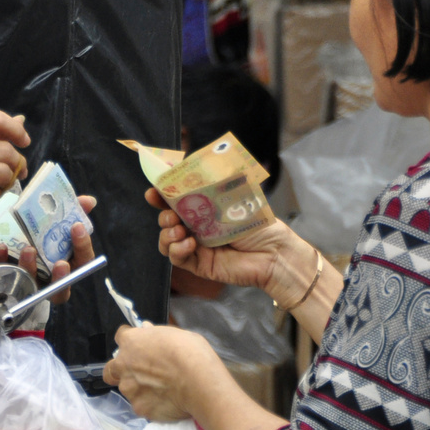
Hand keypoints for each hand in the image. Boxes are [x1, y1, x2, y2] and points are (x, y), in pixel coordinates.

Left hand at [0, 196, 95, 302]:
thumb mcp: (52, 220)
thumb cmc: (34, 233)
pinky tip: (1, 247)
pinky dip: (1, 261)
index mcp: (66, 264)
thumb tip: (89, 201)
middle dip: (60, 276)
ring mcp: (25, 283)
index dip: (83, 247)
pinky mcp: (1, 278)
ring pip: (30, 285)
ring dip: (30, 268)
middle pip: (60, 288)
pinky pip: (1, 276)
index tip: (76, 227)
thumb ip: (72, 210)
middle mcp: (48, 280)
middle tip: (61, 263)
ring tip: (28, 249)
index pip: (82, 262)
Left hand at [103, 324, 225, 421]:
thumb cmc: (191, 353)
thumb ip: (155, 334)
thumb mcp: (175, 334)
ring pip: (127, 389)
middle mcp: (124, 366)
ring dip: (138, 388)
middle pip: (111, 368)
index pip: (120, 336)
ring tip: (160, 390)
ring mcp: (129, 389)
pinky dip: (151, 404)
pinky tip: (166, 402)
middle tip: (139, 372)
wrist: (199, 382)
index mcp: (131, 342)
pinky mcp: (139, 408)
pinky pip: (142, 405)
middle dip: (121, 370)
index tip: (139, 345)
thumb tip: (146, 329)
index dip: (130, 341)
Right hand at [146, 186, 303, 292]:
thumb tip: (192, 163)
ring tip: (179, 231)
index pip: (177, 201)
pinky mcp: (199, 265)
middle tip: (171, 214)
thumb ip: (214, 184)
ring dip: (166, 234)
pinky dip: (176, 250)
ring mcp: (197, 247)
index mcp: (206, 209)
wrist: (275, 254)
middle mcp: (198, 228)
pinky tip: (188, 244)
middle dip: (162, 215)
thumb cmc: (261, 225)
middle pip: (167, 220)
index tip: (154, 190)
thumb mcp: (236, 198)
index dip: (162, 196)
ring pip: (166, 241)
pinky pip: (177, 258)